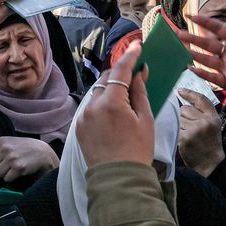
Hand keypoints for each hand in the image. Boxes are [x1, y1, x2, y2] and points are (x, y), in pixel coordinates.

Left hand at [0, 137, 57, 181]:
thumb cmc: (23, 148)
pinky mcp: (18, 167)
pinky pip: (6, 178)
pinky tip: (18, 171)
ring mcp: (12, 158)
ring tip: (12, 167)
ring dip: (3, 174)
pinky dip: (11, 177)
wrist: (43, 152)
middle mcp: (5, 148)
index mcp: (0, 141)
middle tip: (5, 165)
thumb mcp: (8, 144)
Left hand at [78, 42, 154, 166]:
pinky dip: (102, 102)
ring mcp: (83, 116)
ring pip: (98, 92)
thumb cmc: (137, 151)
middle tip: (135, 71)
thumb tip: (140, 72)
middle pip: (107, 78)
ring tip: (126, 94)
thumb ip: (141, 92)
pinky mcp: (79, 126)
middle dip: (120, 72)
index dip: (130, 56)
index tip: (137, 45)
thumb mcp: (145, 120)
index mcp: (112, 103)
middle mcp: (93, 106)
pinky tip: (114, 110)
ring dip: (111, 88)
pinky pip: (91, 106)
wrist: (118, 180)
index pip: (120, 70)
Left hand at [176, 89, 223, 176]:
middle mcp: (205, 122)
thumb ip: (202, 112)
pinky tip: (183, 139)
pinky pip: (174, 128)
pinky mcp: (185, 138)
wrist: (209, 163)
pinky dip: (176, 132)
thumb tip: (183, 98)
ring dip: (179, 124)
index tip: (179, 91)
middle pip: (184, 109)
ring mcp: (194, 130)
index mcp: (213, 117)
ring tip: (187, 133)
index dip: (189, 93)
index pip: (200, 99)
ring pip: (178, 118)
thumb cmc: (209, 142)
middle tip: (189, 126)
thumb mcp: (212, 125)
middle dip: (183, 115)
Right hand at [177, 6, 225, 104]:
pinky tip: (192, 68)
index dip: (206, 23)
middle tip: (178, 33)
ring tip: (181, 49)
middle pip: (209, 44)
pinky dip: (202, 74)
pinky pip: (212, 77)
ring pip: (207, 60)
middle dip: (194, 39)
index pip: (220, 29)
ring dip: (194, 54)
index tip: (192, 16)